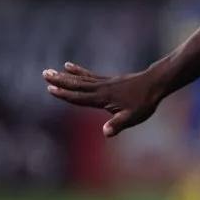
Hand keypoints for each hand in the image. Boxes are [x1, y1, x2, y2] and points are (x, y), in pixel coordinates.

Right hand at [42, 62, 161, 137]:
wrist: (156, 83)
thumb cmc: (145, 102)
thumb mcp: (133, 117)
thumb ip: (118, 124)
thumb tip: (106, 133)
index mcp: (103, 98)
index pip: (80, 97)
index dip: (65, 94)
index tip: (50, 89)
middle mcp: (101, 88)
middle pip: (77, 85)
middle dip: (60, 81)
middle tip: (44, 73)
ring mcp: (105, 83)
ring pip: (81, 79)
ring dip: (65, 75)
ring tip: (50, 70)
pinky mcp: (109, 80)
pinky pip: (89, 75)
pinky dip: (78, 71)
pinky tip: (70, 66)